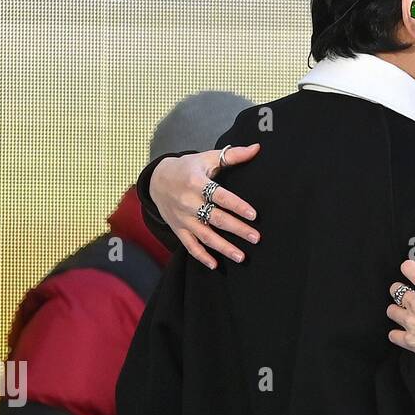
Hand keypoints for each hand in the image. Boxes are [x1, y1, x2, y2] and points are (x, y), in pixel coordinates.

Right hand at [149, 145, 261, 268]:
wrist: (157, 180)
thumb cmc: (188, 168)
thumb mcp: (206, 158)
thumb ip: (232, 155)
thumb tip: (256, 148)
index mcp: (197, 183)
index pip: (221, 196)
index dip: (237, 206)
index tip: (253, 215)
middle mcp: (189, 202)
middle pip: (217, 218)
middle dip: (237, 229)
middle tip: (256, 238)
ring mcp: (184, 218)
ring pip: (205, 236)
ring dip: (224, 248)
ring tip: (241, 257)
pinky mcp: (179, 229)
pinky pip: (190, 246)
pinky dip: (201, 256)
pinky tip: (215, 265)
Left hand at [386, 247, 414, 373]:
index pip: (407, 268)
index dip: (409, 268)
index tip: (412, 273)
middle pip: (395, 289)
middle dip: (400, 290)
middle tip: (410, 296)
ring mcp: (411, 322)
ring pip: (391, 310)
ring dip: (397, 311)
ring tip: (407, 314)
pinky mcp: (410, 340)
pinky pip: (392, 335)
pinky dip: (397, 333)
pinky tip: (405, 332)